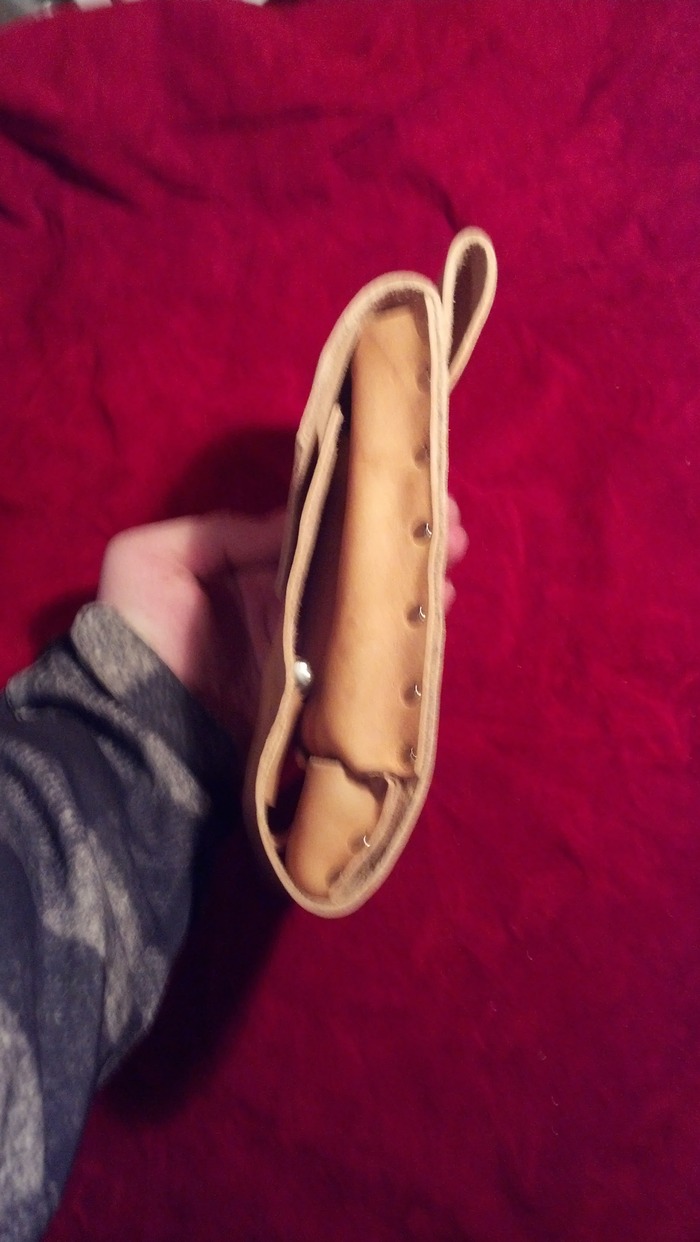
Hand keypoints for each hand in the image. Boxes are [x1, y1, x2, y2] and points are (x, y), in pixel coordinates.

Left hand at [98, 500, 467, 742]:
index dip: (361, 508)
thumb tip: (294, 520)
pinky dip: (402, 637)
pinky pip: (368, 660)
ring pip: (370, 608)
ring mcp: (306, 650)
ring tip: (451, 563)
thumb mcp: (155, 557)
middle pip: (355, 566)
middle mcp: (285, 604)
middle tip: (451, 528)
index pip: (317, 529)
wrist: (140, 727)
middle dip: (403, 543)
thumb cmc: (140, 630)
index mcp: (250, 569)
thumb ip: (224, 532)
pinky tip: (437, 612)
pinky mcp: (321, 693)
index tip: (407, 490)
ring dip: (412, 584)